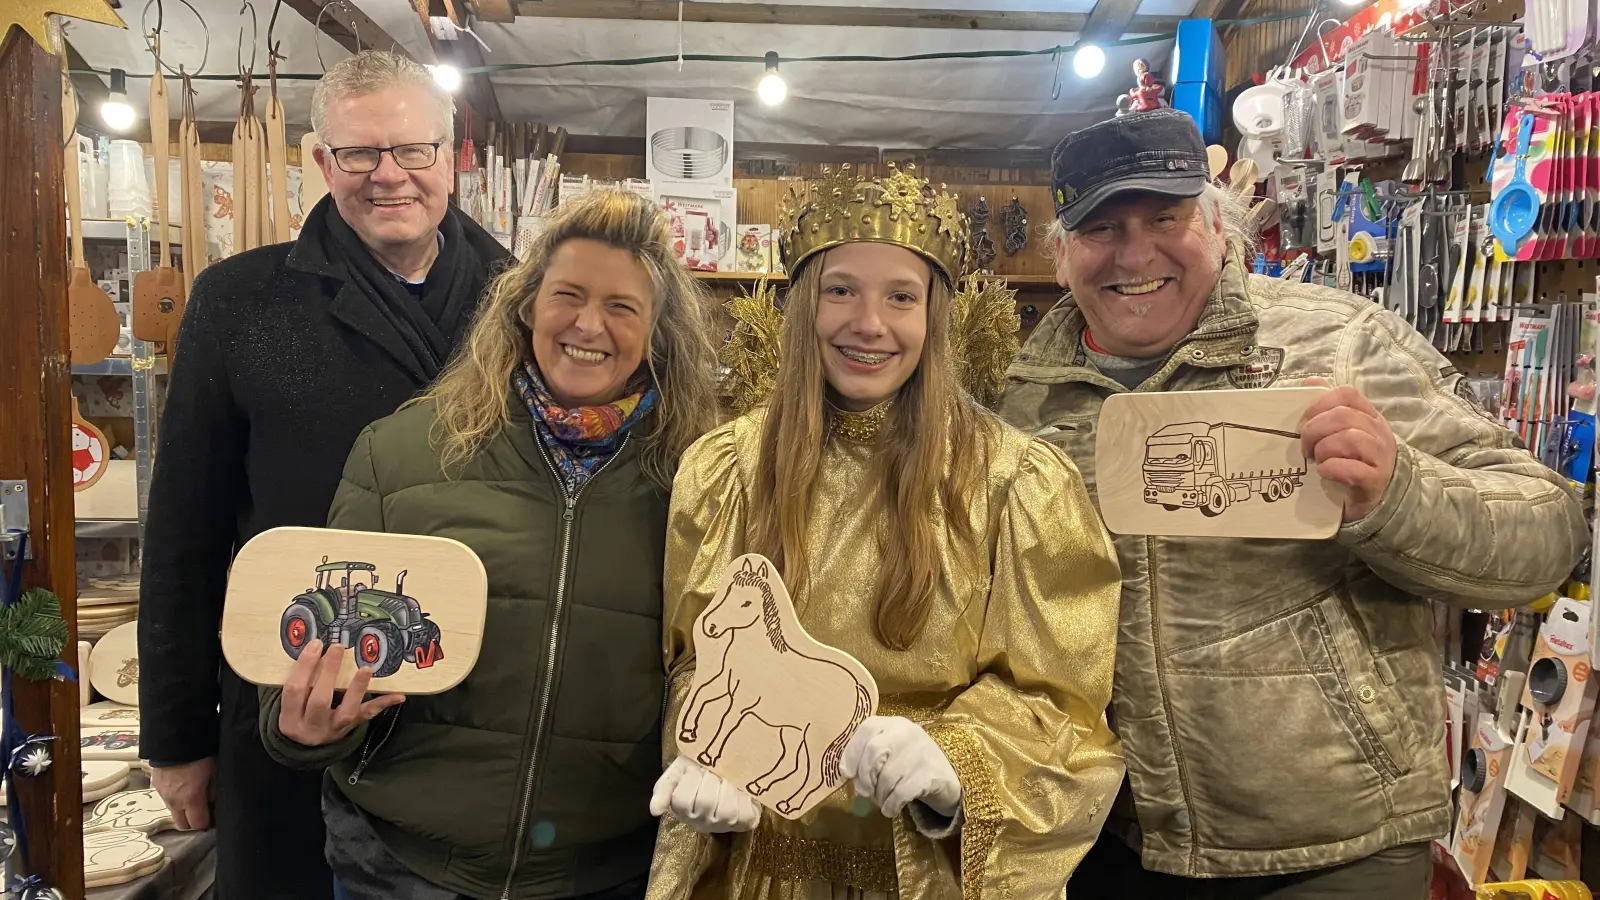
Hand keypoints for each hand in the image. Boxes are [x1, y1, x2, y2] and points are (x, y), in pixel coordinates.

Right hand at [150, 757, 214, 830]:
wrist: (174, 739)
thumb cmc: (198, 753)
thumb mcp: (213, 771)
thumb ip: (213, 790)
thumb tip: (213, 802)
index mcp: (191, 799)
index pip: (198, 824)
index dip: (207, 822)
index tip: (212, 817)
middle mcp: (174, 801)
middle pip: (182, 824)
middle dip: (192, 821)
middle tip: (202, 811)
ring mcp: (162, 794)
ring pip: (173, 811)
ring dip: (182, 809)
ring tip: (192, 796)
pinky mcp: (155, 785)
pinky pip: (166, 798)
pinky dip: (174, 797)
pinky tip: (181, 786)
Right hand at [278, 640, 404, 747]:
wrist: (308, 745)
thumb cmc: (299, 713)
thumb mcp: (290, 704)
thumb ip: (300, 681)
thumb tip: (314, 647)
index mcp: (290, 719)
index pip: (294, 691)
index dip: (304, 666)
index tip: (316, 644)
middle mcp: (311, 727)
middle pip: (320, 700)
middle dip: (329, 672)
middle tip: (337, 648)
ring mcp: (333, 729)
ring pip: (346, 711)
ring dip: (357, 688)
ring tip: (365, 669)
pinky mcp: (351, 728)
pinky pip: (367, 715)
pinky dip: (383, 704)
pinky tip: (398, 696)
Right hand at [649, 757, 760, 833]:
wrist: (727, 763)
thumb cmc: (698, 768)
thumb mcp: (677, 772)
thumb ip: (663, 789)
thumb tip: (655, 811)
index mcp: (683, 810)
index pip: (682, 800)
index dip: (691, 779)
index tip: (696, 769)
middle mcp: (703, 823)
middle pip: (706, 802)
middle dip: (712, 779)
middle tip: (714, 771)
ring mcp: (725, 825)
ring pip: (726, 809)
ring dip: (729, 787)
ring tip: (728, 778)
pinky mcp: (746, 822)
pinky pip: (746, 814)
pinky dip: (746, 798)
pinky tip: (741, 789)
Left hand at [840, 716, 960, 817]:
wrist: (947, 778)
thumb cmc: (909, 764)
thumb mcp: (890, 751)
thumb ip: (868, 755)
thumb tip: (846, 774)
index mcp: (893, 724)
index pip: (867, 729)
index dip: (852, 752)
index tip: (846, 773)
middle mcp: (907, 732)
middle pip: (874, 752)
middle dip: (864, 776)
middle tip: (864, 791)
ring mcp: (921, 751)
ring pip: (887, 777)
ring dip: (879, 795)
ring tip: (882, 800)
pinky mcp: (930, 773)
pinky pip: (900, 793)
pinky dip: (891, 805)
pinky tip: (890, 809)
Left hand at [1299, 379, 1397, 521]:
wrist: (1376, 498)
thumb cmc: (1353, 461)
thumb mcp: (1340, 432)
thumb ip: (1326, 408)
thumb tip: (1309, 382)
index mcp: (1368, 416)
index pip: (1347, 394)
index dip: (1319, 404)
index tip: (1303, 422)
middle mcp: (1378, 432)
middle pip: (1343, 416)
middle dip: (1314, 430)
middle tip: (1305, 447)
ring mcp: (1380, 456)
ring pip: (1350, 438)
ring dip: (1323, 449)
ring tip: (1317, 460)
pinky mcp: (1375, 480)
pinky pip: (1352, 468)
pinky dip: (1331, 468)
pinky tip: (1324, 472)